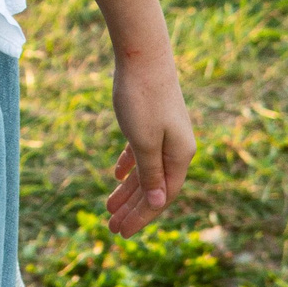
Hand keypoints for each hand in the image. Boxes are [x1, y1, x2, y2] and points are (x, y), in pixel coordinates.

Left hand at [105, 48, 193, 235]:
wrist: (142, 54)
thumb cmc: (143, 98)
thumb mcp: (144, 141)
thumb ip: (151, 173)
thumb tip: (159, 204)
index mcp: (179, 156)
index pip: (162, 197)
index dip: (143, 216)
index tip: (123, 232)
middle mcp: (176, 147)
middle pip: (153, 188)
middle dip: (133, 210)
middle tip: (112, 229)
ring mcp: (165, 133)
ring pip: (146, 171)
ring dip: (128, 192)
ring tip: (108, 209)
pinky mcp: (152, 120)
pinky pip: (141, 151)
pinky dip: (129, 165)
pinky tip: (116, 177)